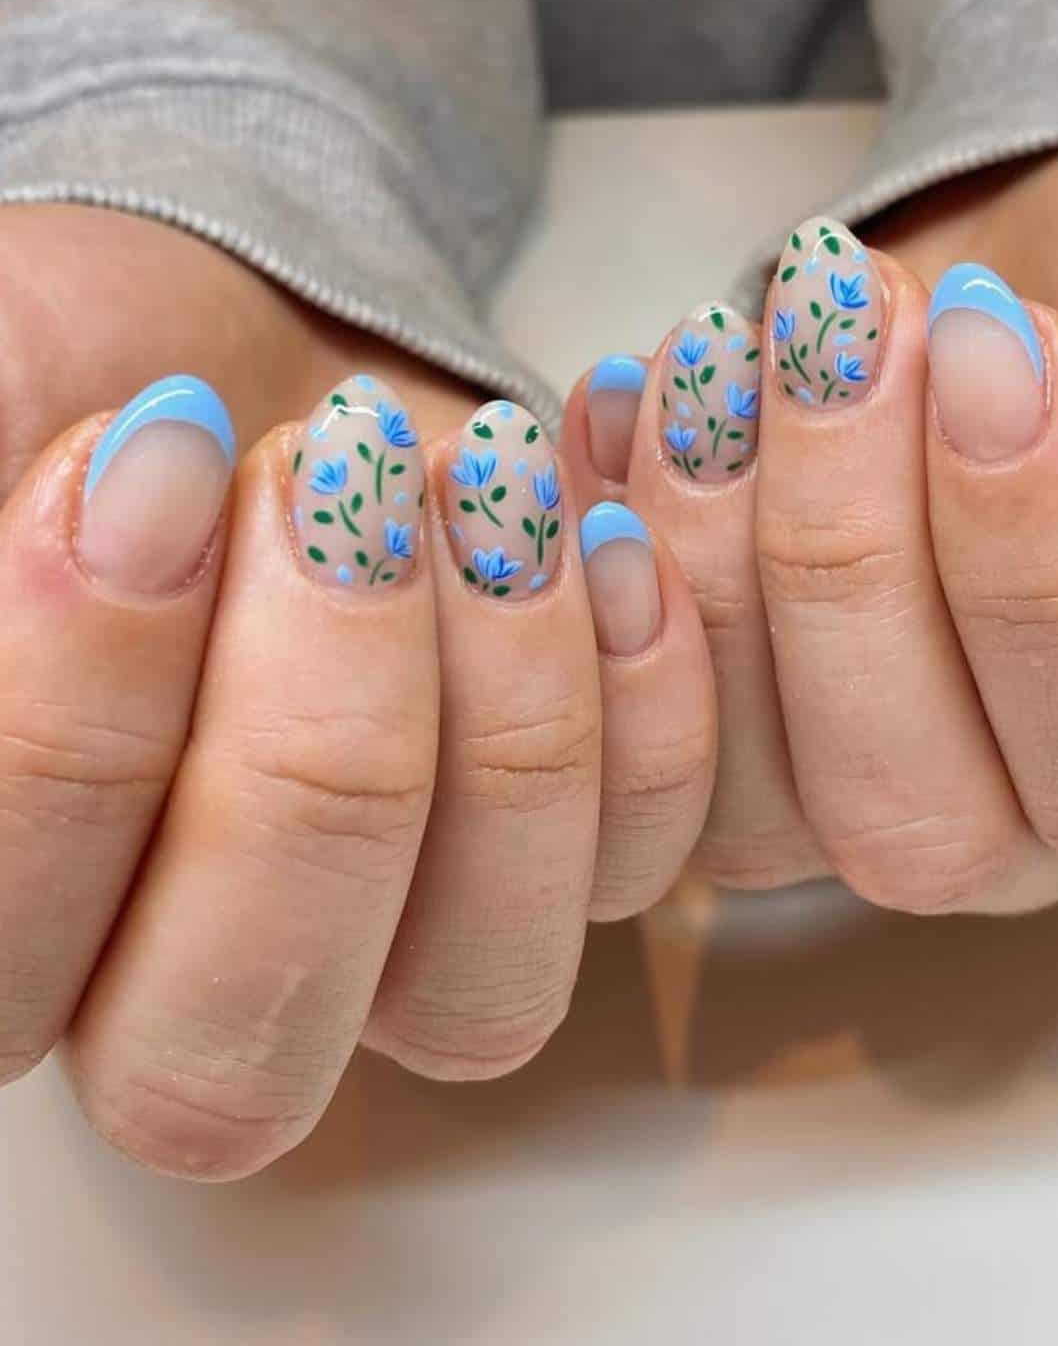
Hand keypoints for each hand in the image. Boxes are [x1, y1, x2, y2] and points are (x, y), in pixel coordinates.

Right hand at [0, 204, 720, 1177]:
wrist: (241, 335)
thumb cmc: (88, 371)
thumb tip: (96, 538)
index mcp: (5, 908)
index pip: (4, 947)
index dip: (75, 721)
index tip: (151, 456)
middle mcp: (180, 985)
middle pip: (231, 1065)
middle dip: (312, 750)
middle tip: (339, 478)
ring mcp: (385, 949)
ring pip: (471, 1002)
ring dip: (507, 723)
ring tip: (487, 479)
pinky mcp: (548, 859)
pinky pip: (637, 874)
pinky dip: (649, 700)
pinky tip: (604, 527)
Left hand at [562, 120, 1057, 912]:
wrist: (995, 293)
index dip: (1048, 572)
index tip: (1000, 344)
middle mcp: (1017, 827)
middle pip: (915, 814)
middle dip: (852, 549)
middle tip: (839, 328)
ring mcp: (845, 806)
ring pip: (749, 795)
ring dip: (710, 547)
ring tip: (723, 344)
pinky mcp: (707, 755)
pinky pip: (622, 734)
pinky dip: (600, 553)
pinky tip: (623, 397)